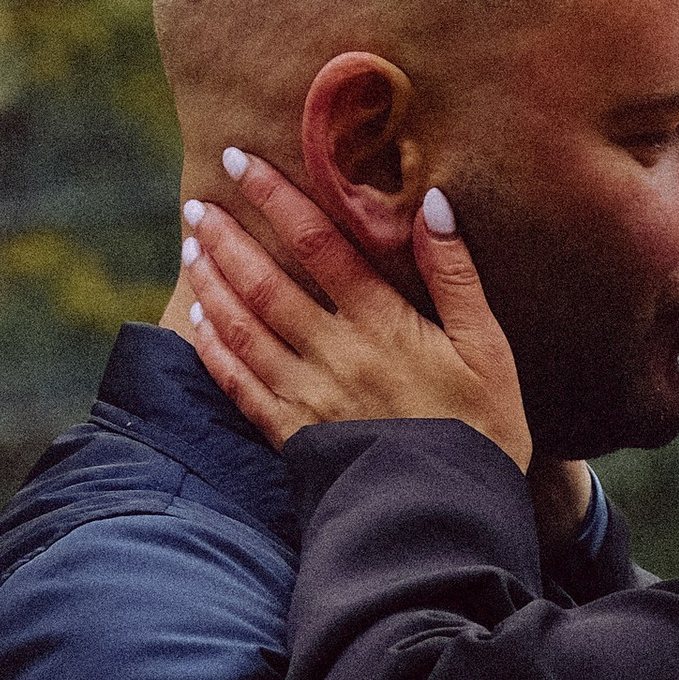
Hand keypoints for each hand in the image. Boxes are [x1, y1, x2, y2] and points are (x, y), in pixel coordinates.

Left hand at [180, 155, 531, 470]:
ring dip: (211, 282)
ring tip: (190, 246)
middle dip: (227, 236)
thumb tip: (435, 205)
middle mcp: (334, 352)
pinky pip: (238, 383)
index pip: (320, 244)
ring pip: (242, 326)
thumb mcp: (488, 348)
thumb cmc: (482, 430)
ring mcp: (306, 395)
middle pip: (266, 281)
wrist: (447, 518)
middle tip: (196, 204)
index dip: (276, 198)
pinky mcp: (291, 434)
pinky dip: (212, 347)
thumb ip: (457, 275)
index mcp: (383, 324)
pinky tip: (197, 321)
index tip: (241, 161)